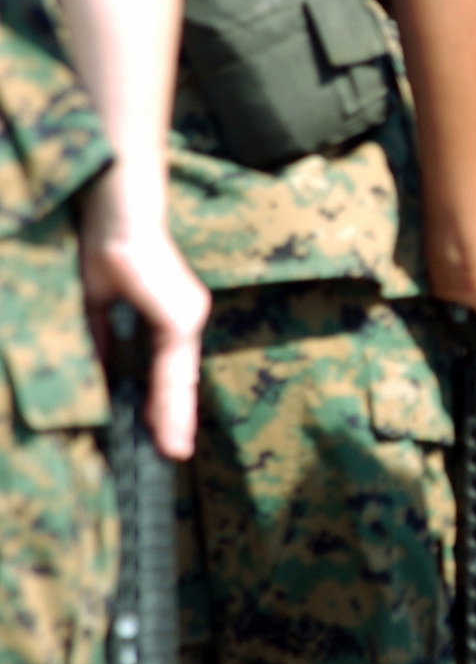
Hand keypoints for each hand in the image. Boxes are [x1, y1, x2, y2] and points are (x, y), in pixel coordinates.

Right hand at [78, 169, 209, 460]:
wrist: (117, 209)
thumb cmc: (106, 244)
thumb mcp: (100, 302)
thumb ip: (104, 336)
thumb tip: (100, 370)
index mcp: (169, 311)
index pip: (168, 366)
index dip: (165, 401)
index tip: (163, 435)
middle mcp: (186, 314)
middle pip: (179, 378)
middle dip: (173, 418)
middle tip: (171, 455)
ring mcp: (187, 315)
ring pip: (180, 379)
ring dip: (174, 418)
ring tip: (172, 451)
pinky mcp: (181, 316)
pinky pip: (173, 370)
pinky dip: (169, 402)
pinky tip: (168, 429)